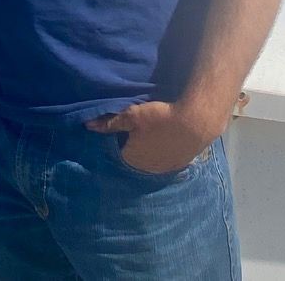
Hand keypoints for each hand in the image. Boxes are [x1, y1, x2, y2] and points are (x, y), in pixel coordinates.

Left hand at [85, 100, 219, 174]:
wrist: (197, 122)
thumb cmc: (160, 118)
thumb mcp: (132, 116)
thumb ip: (109, 123)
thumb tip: (87, 126)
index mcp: (132, 160)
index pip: (117, 150)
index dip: (117, 138)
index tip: (122, 127)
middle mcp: (147, 169)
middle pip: (134, 156)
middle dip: (133, 144)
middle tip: (137, 128)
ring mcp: (165, 169)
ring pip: (150, 158)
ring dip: (149, 148)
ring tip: (152, 132)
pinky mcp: (180, 165)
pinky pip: (165, 158)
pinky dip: (163, 150)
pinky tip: (166, 138)